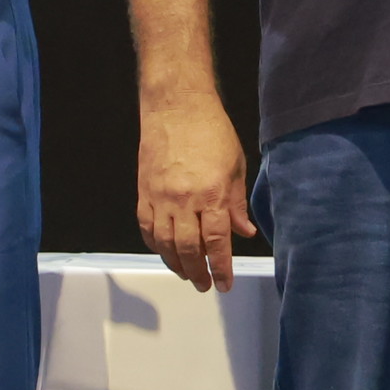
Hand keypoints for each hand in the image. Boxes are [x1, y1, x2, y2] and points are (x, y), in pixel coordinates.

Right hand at [136, 94, 258, 291]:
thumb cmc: (211, 130)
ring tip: (187, 274)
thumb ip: (237, 204)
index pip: (218, 243)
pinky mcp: (144, 191)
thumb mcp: (236, 166)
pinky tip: (165, 251)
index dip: (222, 267)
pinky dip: (155, 244)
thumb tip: (245, 232)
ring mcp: (161, 197)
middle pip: (189, 249)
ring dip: (176, 264)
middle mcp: (185, 200)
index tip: (225, 283)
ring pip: (165, 243)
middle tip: (205, 284)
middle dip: (198, 272)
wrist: (176, 106)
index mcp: (213, 194)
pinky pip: (147, 227)